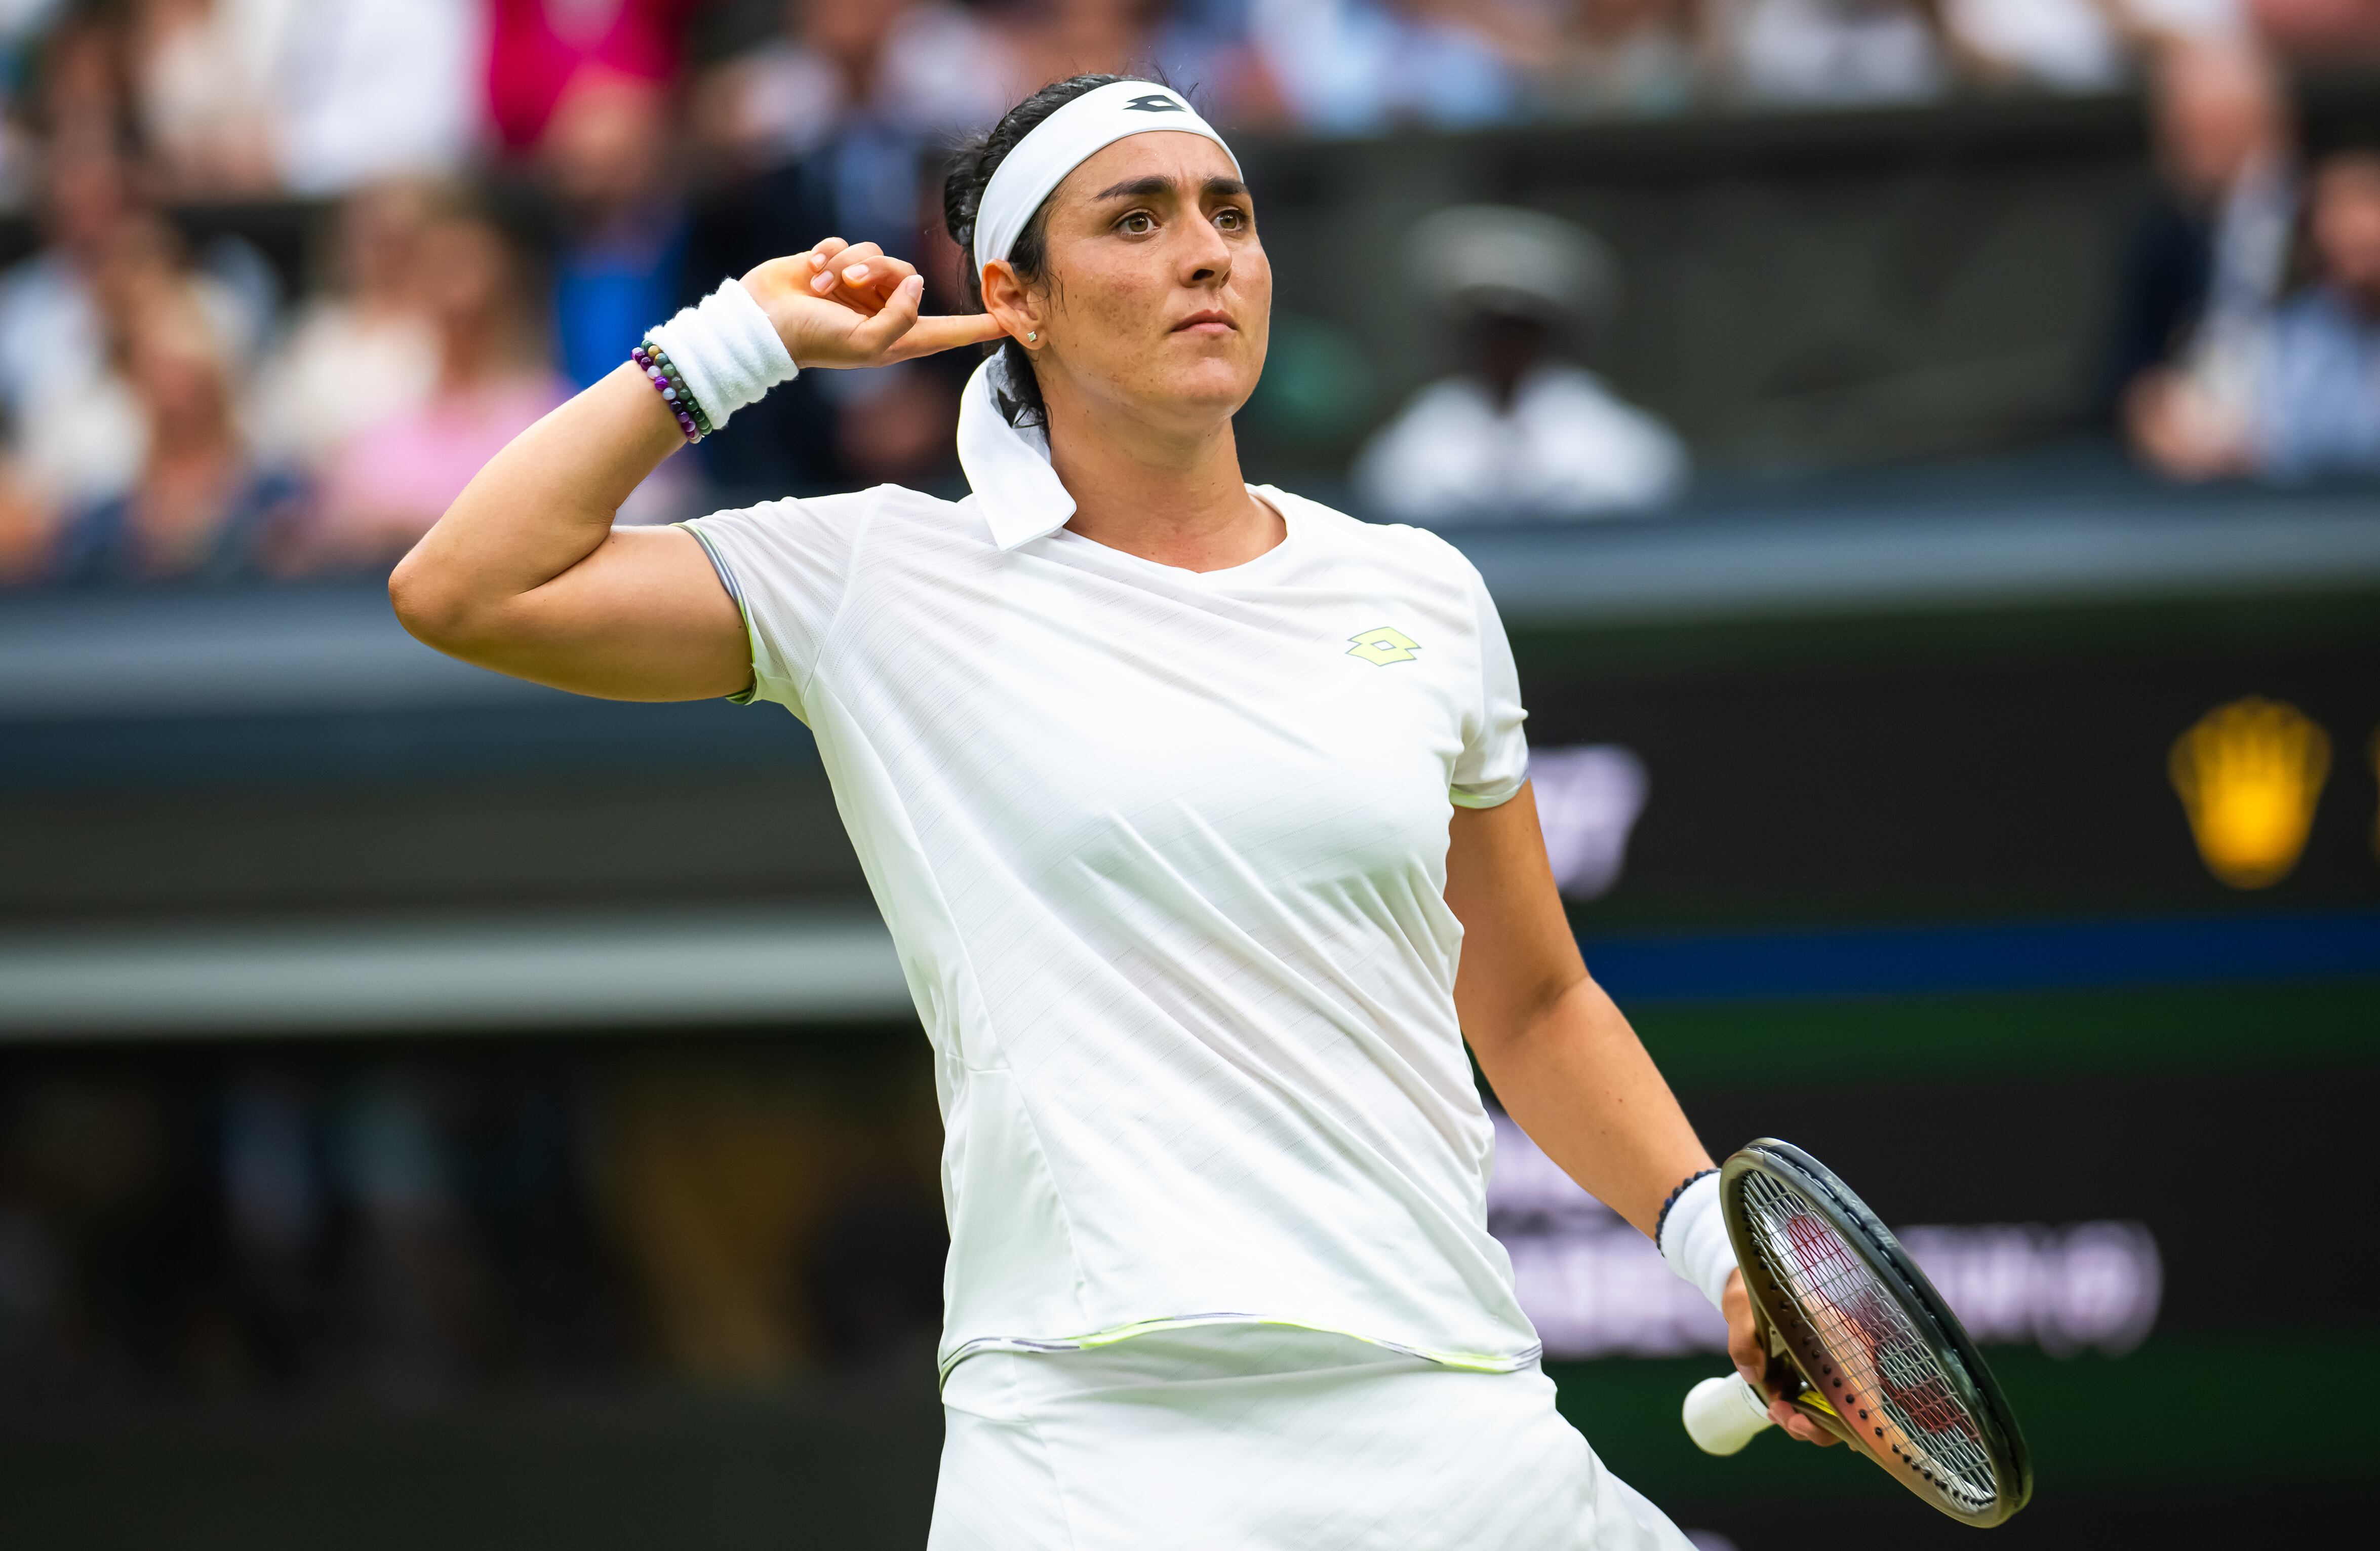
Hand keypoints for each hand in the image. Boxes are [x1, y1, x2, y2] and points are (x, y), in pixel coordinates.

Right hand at [742, 237, 1006, 370]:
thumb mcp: (866, 343)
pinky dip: (829, 255)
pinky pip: (847, 242)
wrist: (761, 322)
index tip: (1012, 321)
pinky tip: (810, 272)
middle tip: (851, 285)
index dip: (980, 326)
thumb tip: (918, 283)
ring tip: (823, 285)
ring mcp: (857, 287)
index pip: (949, 332)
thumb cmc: (813, 341)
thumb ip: (902, 318)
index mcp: (896, 338)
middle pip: (908, 275)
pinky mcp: (833, 264)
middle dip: (879, 272)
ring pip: (876, 253)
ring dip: (849, 264)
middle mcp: (881, 311)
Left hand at [1722, 1269, 1836, 1446]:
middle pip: (1847, 1408)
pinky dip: (1800, 1413)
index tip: (1804, 1418)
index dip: (1840, 1416)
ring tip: (1775, 1409)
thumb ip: (1744, 1339)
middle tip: (1779, 1414)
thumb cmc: (1749, 1290)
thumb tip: (1753, 1375)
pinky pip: (1817, 1404)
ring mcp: (1831, 1366)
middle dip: (1816, 1425)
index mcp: (1841, 1334)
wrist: (1746, 1283)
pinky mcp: (1814, 1374)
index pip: (1858, 1386)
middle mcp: (1845, 1354)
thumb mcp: (1740, 1307)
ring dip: (1805, 1421)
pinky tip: (1779, 1409)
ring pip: (1831, 1411)